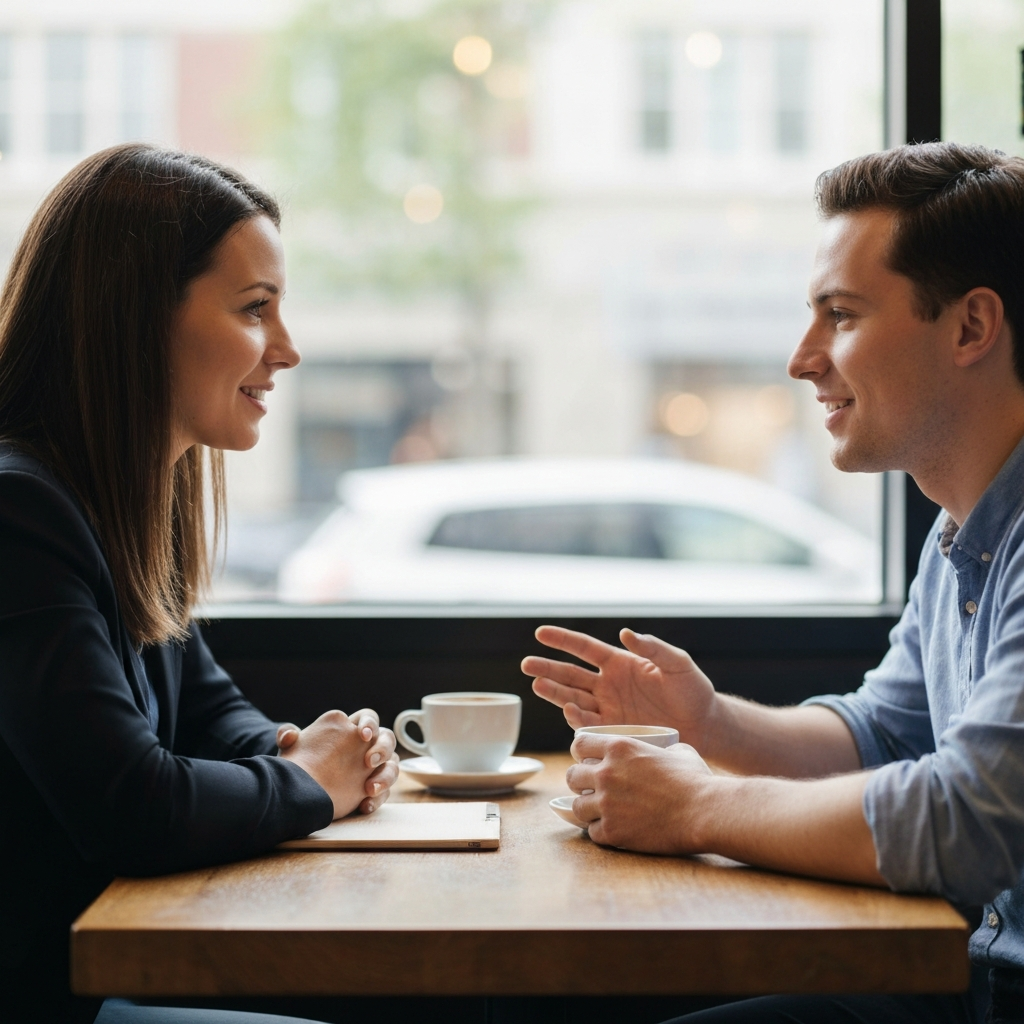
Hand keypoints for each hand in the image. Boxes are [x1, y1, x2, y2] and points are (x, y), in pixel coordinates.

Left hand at [278, 709, 398, 817]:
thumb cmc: (300, 763)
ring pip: (393, 766)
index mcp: (351, 729)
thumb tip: (288, 735)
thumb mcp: (292, 750)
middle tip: (368, 761)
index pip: (369, 718)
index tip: (362, 735)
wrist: (300, 790)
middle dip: (382, 749)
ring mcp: (373, 769)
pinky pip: (385, 793)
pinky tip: (364, 806)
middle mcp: (367, 746)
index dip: (370, 724)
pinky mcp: (373, 790)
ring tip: (369, 789)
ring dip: (386, 776)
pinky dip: (378, 799)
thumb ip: (287, 737)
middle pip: (388, 739)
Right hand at [521, 626, 716, 747]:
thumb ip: (653, 648)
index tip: (540, 632)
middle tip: (527, 664)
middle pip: (571, 674)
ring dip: (555, 693)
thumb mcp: (678, 664)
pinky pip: (589, 725)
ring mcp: (609, 708)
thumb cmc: (694, 691)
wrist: (705, 727)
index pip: (584, 648)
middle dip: (548, 669)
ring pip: (573, 698)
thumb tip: (625, 632)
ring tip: (537, 686)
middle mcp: (609, 685)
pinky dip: (577, 719)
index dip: (563, 640)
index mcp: (621, 663)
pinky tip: (569, 710)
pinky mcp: (614, 730)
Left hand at [567, 732, 713, 854]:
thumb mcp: (678, 751)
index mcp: (619, 748)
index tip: (588, 761)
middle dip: (580, 783)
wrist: (704, 813)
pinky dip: (602, 832)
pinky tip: (615, 830)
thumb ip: (660, 748)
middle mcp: (606, 773)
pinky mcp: (613, 831)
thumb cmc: (696, 780)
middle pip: (572, 776)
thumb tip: (663, 751)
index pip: (578, 745)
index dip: (581, 754)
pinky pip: (592, 832)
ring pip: (577, 807)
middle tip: (593, 789)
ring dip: (588, 810)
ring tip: (603, 813)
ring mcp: (607, 804)